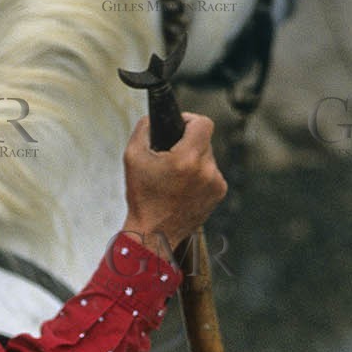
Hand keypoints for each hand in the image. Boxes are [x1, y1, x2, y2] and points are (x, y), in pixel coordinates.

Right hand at [120, 113, 227, 254]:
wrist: (153, 234)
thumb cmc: (142, 197)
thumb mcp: (132, 157)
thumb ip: (144, 128)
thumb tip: (154, 117)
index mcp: (187, 158)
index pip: (203, 123)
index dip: (190, 120)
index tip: (180, 127)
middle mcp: (206, 170)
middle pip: (205, 140)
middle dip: (189, 143)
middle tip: (171, 156)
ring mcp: (216, 183)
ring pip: (208, 157)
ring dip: (195, 160)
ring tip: (176, 176)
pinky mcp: (219, 193)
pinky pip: (212, 173)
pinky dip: (200, 176)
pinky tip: (184, 188)